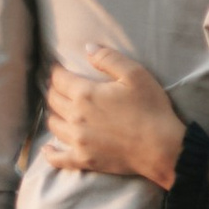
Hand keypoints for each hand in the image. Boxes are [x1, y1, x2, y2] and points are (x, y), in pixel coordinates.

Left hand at [44, 46, 187, 186]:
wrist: (161, 148)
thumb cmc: (151, 109)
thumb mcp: (135, 75)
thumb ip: (108, 58)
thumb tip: (87, 48)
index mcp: (85, 94)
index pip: (59, 79)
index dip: (56, 72)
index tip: (58, 69)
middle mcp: (75, 117)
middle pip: (53, 100)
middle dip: (54, 90)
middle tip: (60, 87)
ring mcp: (78, 140)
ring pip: (53, 125)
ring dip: (54, 114)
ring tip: (59, 110)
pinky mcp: (83, 159)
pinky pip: (58, 158)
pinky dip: (50, 153)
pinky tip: (47, 149)